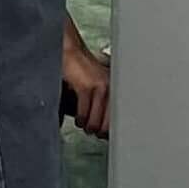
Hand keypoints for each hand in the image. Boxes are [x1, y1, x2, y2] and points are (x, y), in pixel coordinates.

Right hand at [62, 15, 110, 138]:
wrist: (69, 51)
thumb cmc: (81, 70)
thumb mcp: (96, 86)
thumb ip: (102, 103)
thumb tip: (104, 128)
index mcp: (115, 89)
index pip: (118, 117)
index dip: (111, 130)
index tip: (106, 136)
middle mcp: (110, 88)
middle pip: (108, 124)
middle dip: (98, 131)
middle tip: (92, 130)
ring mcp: (99, 88)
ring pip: (94, 122)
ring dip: (87, 126)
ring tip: (84, 123)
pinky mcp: (85, 87)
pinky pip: (83, 114)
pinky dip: (79, 120)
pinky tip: (79, 118)